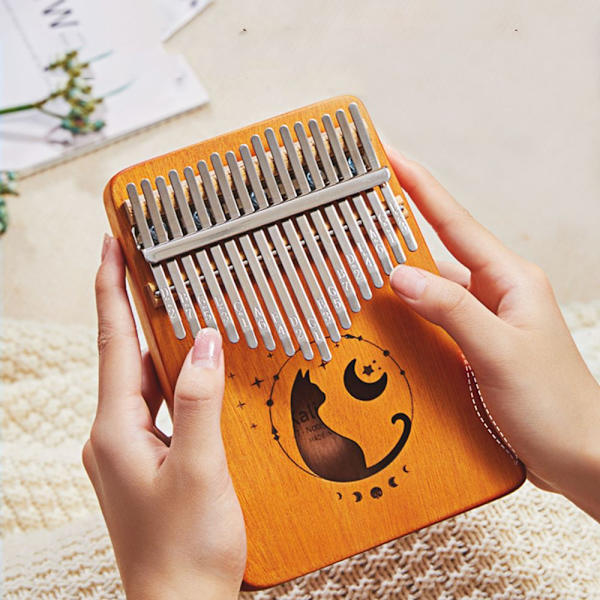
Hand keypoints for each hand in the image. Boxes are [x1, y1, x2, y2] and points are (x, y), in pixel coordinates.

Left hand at [83, 236, 245, 599]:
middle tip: (157, 269)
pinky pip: (158, 407)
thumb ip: (199, 401)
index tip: (110, 245)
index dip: (110, 289)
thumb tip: (204, 340)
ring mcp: (128, 450)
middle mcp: (112, 435)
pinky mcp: (148, 462)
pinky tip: (200, 380)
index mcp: (114, 430)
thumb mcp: (200, 470)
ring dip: (161, 348)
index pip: (113, 342)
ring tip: (185, 315)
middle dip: (138, 310)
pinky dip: (176, 384)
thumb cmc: (187, 548)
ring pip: (144, 383)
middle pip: (125, 357)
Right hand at [387, 148, 599, 519]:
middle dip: (397, 235)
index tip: (391, 157)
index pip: (455, 223)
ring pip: (431, 291)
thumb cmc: (556, 406)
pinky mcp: (473, 349)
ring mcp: (484, 323)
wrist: (580, 458)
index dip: (420, 187)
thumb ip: (451, 311)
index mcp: (511, 280)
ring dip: (398, 285)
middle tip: (356, 218)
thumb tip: (400, 275)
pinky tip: (385, 326)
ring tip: (358, 274)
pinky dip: (407, 319)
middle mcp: (496, 294)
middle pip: (437, 253)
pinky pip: (432, 322)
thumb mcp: (501, 353)